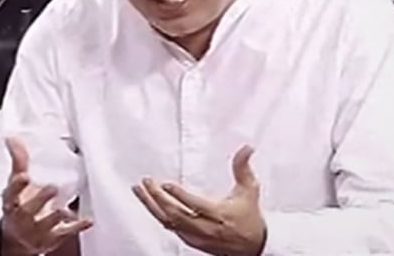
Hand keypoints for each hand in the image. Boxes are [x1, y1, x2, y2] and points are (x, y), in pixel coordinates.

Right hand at [0, 137, 92, 253]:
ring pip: (47, 223)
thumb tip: (13, 138)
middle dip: (40, 199)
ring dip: (56, 215)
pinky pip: (66, 233)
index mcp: (11, 202)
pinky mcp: (52, 238)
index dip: (17, 185)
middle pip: (29, 210)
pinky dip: (77, 226)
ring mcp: (37, 229)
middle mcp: (22, 217)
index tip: (24, 176)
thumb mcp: (15, 185)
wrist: (18, 240)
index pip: (11, 193)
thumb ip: (19, 161)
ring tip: (63, 208)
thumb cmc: (18, 206)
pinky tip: (87, 220)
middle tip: (52, 188)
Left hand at [132, 145, 266, 255]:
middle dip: (159, 198)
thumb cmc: (250, 217)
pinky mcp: (191, 241)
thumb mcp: (249, 190)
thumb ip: (242, 167)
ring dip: (152, 206)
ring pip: (169, 223)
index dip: (181, 196)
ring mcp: (197, 237)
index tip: (166, 185)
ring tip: (140, 190)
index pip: (197, 206)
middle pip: (177, 215)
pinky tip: (149, 204)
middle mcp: (207, 228)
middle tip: (147, 182)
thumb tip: (245, 148)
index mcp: (220, 215)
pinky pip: (170, 229)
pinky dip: (158, 216)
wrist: (253, 246)